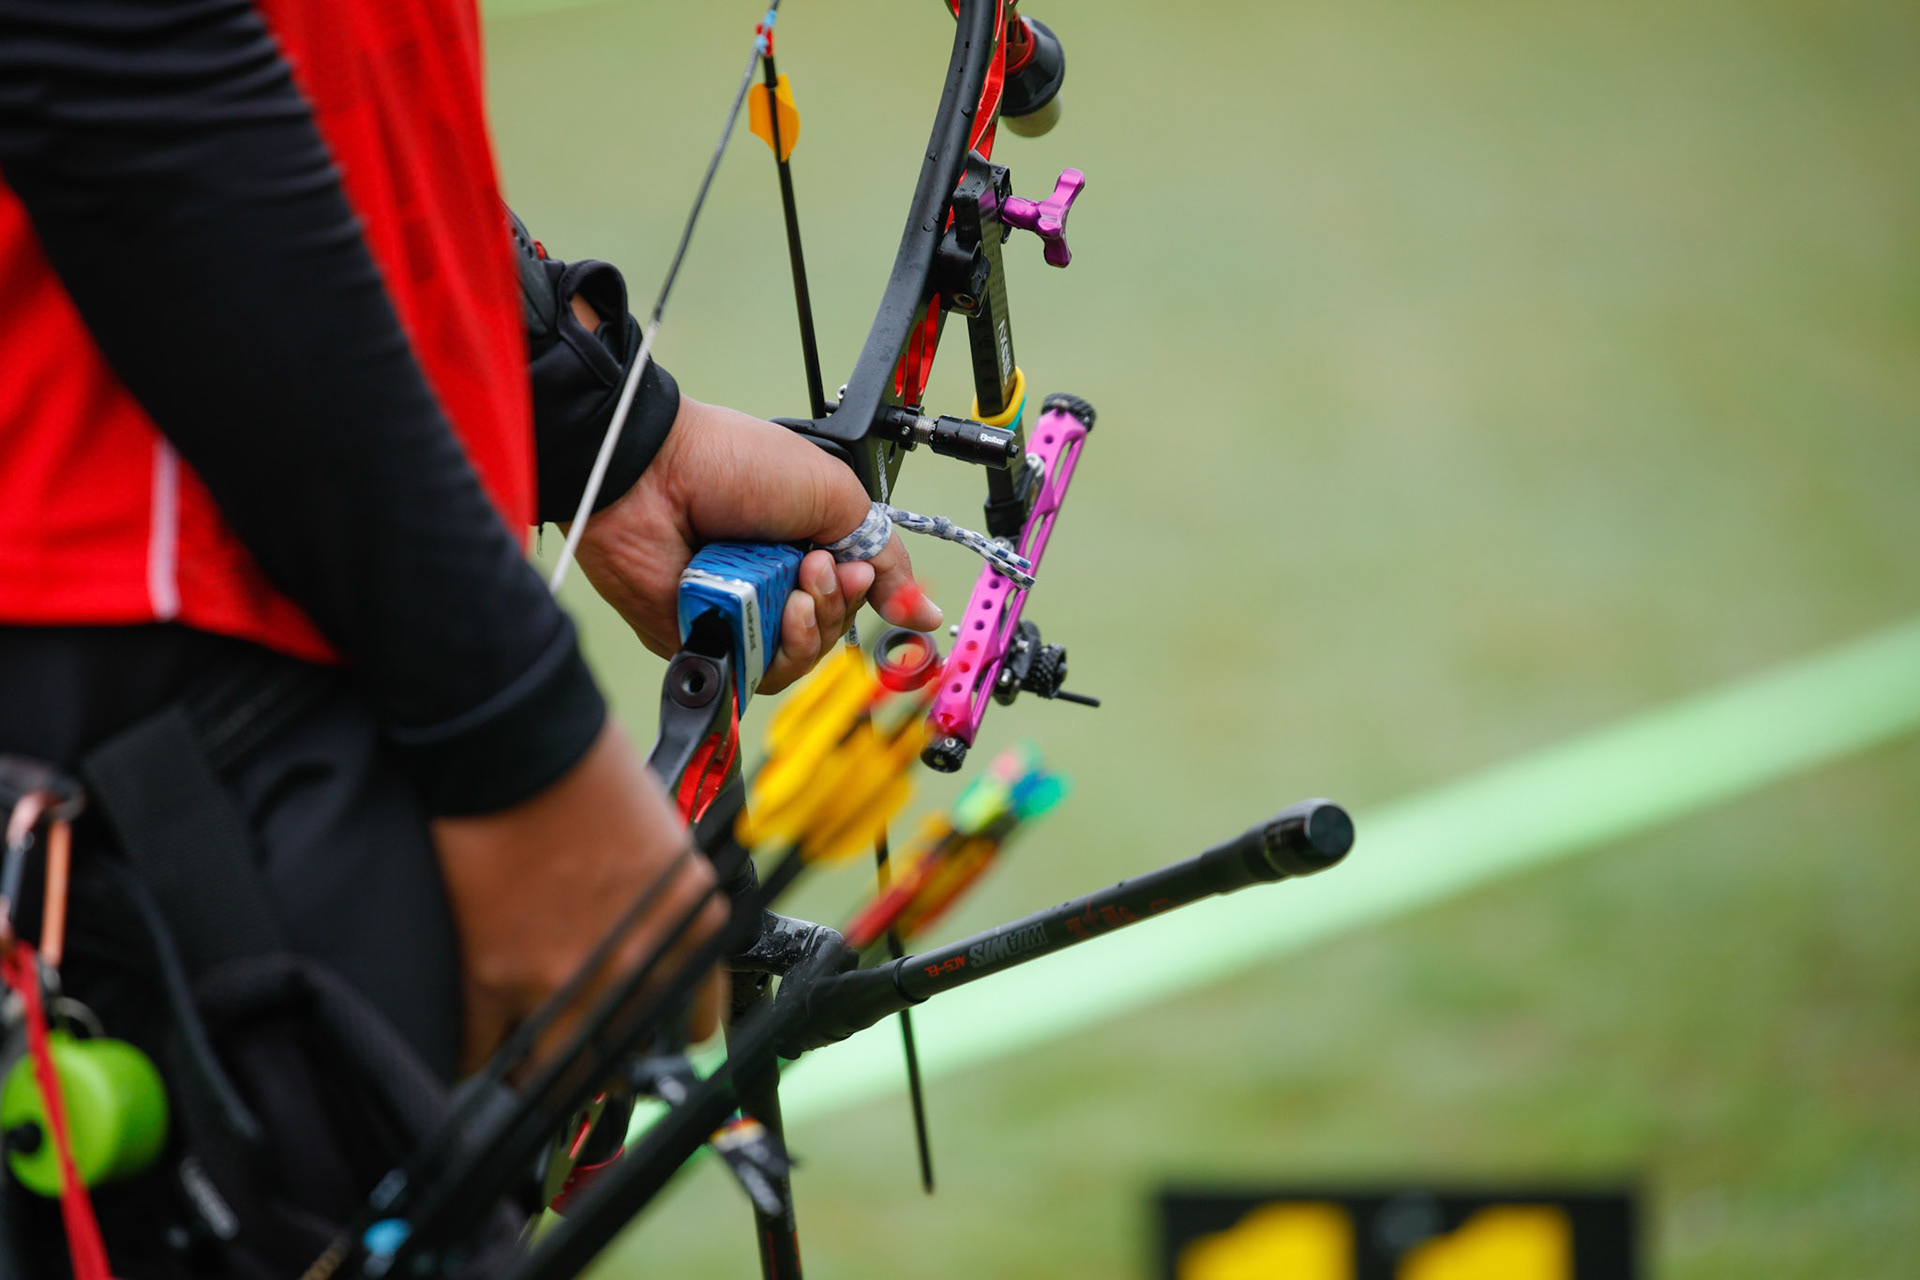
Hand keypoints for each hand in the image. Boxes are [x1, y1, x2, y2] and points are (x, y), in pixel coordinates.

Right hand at [433, 723, 727, 1074]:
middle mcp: (635, 963)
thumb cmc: (587, 770)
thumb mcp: (662, 838)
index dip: (667, 1035)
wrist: (520, 740)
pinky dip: (474, 1054)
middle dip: (596, 1065)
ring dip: (536, 1070)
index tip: (649, 1041)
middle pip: (618, 1056)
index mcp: (687, 926)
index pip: (694, 1017)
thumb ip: (660, 902)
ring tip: (521, 1067)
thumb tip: (640, 940)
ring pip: (550, 1068)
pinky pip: (480, 1052)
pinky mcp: (492, 975)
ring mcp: (564, 977)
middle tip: (576, 1062)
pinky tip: (474, 1047)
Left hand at [572, 395, 943, 693]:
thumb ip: (885, 558)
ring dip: (813, 626)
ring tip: (799, 585)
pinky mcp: (706, 642)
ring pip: (799, 658)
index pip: (850, 593)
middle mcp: (770, 581)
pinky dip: (779, 647)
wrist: (657, 473)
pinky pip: (759, 672)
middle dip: (838, 603)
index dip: (864, 589)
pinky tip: (778, 611)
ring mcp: (737, 614)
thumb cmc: (731, 464)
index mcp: (799, 542)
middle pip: (830, 630)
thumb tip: (923, 611)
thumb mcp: (836, 497)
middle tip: (821, 567)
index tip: (861, 569)